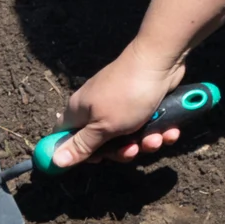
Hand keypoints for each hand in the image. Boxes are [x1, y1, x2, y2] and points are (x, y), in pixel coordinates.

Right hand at [55, 46, 186, 167]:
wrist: (160, 62)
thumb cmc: (127, 95)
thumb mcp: (103, 126)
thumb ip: (81, 145)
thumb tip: (55, 160)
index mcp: (79, 111)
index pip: (66, 136)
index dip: (77, 152)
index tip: (96, 159)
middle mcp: (97, 108)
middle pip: (102, 143)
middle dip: (121, 151)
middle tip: (132, 149)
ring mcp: (121, 106)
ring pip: (129, 137)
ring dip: (145, 143)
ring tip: (156, 138)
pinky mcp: (142, 105)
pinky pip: (147, 127)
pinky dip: (159, 132)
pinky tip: (169, 132)